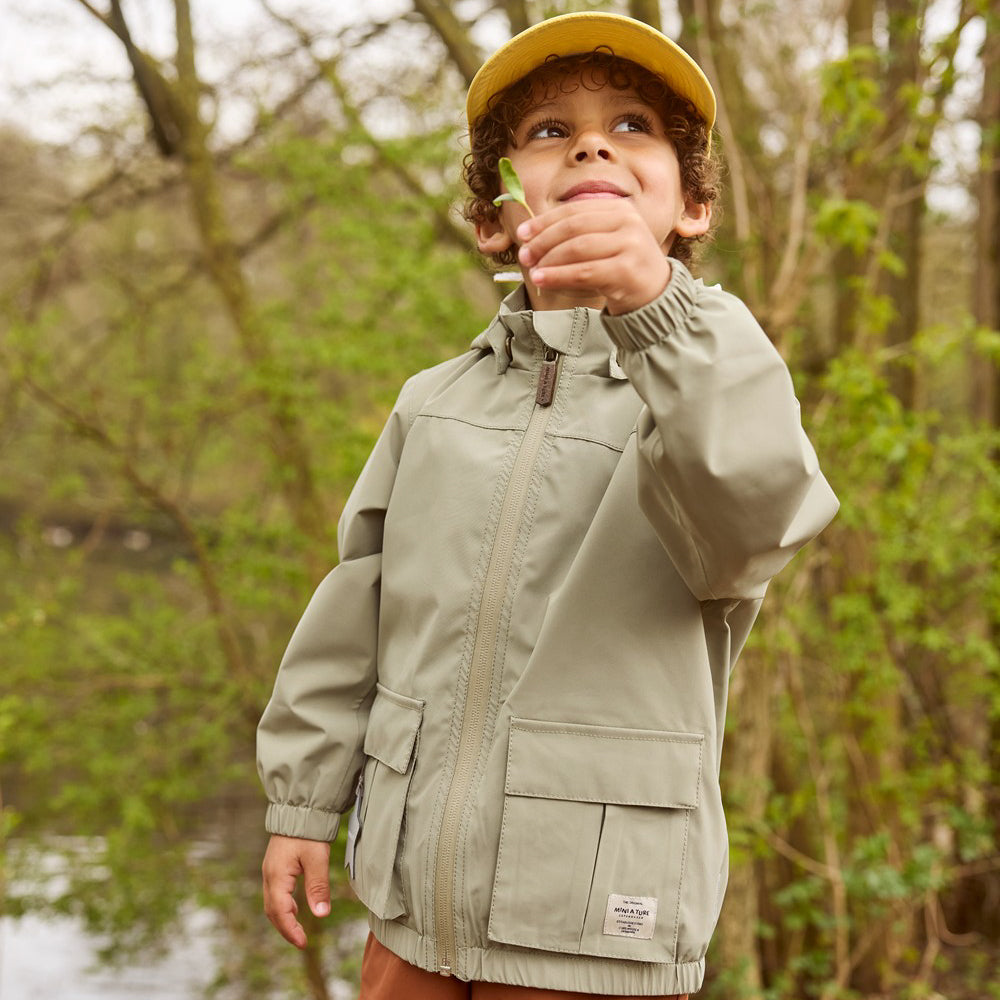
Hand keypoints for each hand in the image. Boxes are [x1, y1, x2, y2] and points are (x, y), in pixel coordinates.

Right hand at [261, 834, 330, 947]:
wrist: (299, 809)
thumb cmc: (308, 832)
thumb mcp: (317, 859)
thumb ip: (318, 886)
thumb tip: (321, 915)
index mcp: (277, 876)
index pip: (280, 912)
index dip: (290, 929)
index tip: (302, 943)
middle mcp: (269, 876)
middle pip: (273, 910)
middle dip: (285, 928)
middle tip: (301, 941)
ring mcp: (270, 870)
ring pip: (272, 902)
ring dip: (284, 917)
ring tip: (299, 929)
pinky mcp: (275, 866)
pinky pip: (275, 893)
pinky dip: (283, 905)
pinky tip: (295, 907)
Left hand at [516, 199, 671, 314]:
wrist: (656, 294)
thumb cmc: (622, 266)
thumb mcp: (605, 241)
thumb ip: (578, 233)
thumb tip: (531, 235)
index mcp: (619, 209)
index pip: (574, 210)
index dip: (545, 221)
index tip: (523, 234)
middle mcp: (627, 222)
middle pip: (573, 227)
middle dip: (543, 241)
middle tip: (524, 256)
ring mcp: (630, 245)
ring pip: (578, 249)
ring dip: (549, 260)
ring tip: (532, 272)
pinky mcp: (627, 270)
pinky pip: (584, 272)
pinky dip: (559, 276)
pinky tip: (542, 281)